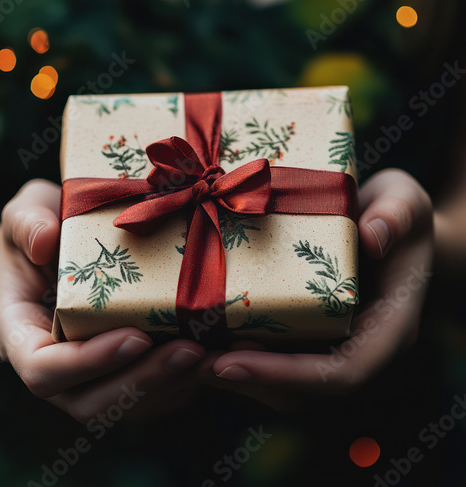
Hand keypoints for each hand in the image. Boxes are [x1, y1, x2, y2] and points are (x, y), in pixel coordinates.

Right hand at [0, 179, 205, 422]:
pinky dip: (186, 381)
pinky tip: (217, 354)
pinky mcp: (127, 368)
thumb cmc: (47, 225)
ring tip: (211, 355)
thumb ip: (26, 222)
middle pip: (92, 402)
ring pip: (130, 404)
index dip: (88, 363)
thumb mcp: (28, 210)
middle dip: (143, 380)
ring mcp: (94, 373)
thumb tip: (44, 241)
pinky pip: (155, 393)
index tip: (135, 336)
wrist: (71, 240)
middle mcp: (59, 365)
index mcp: (24, 335)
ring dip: (172, 385)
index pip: (44, 371)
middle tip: (189, 350)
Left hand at [208, 169, 433, 408]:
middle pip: (302, 390)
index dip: (287, 375)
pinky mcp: (309, 331)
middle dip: (246, 380)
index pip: (342, 372)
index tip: (232, 362)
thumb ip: (396, 216)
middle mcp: (357, 345)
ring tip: (187, 351)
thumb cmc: (397, 213)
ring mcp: (331, 342)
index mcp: (388, 326)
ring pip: (283, 384)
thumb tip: (373, 237)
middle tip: (191, 361)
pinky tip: (203, 334)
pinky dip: (238, 353)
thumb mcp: (404, 201)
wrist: (387, 223)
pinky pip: (275, 356)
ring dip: (234, 374)